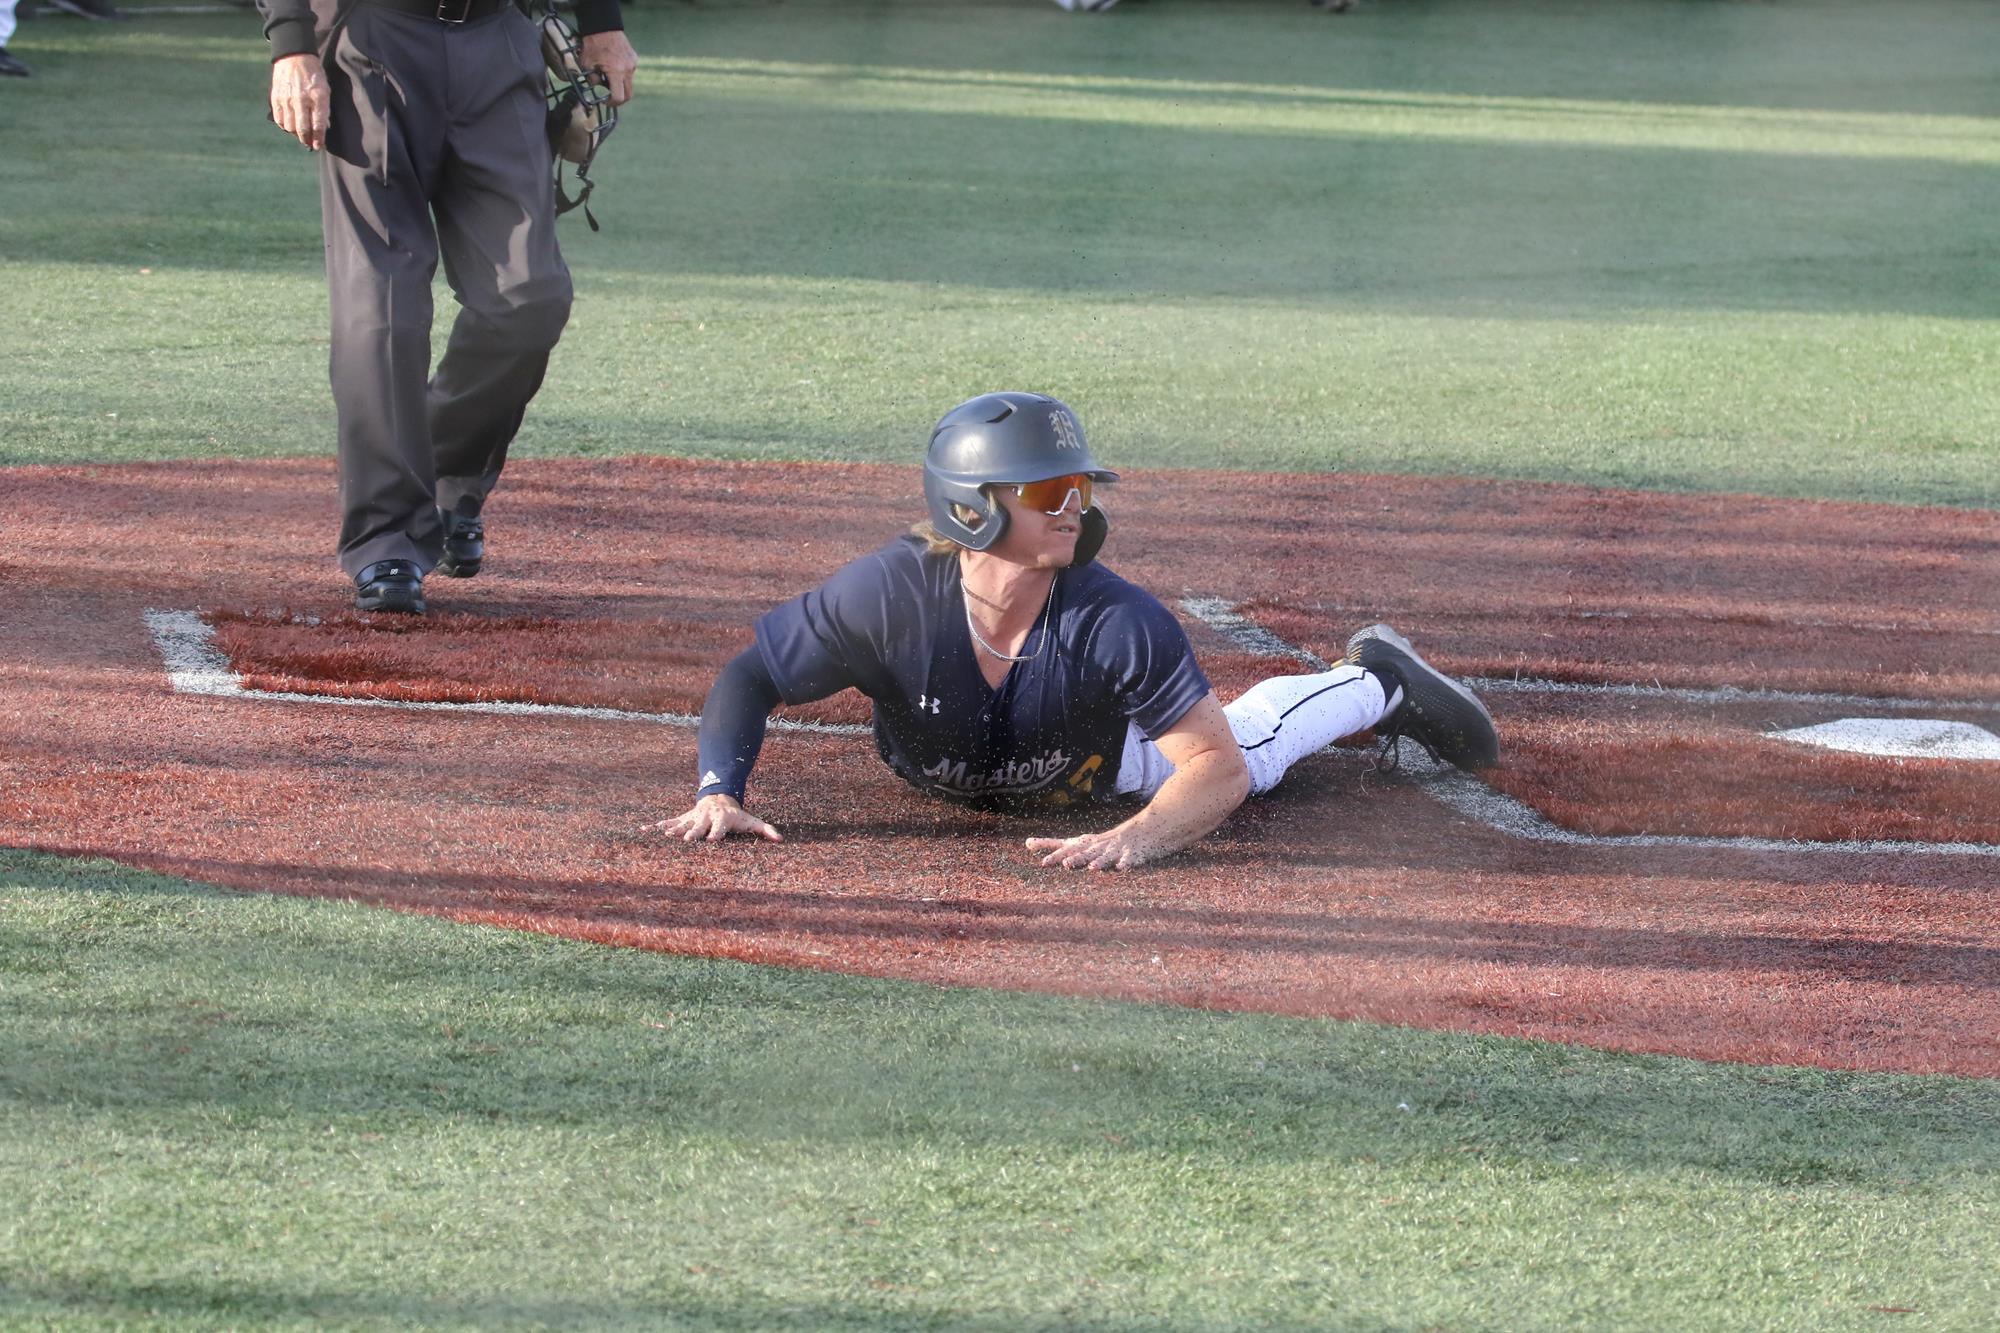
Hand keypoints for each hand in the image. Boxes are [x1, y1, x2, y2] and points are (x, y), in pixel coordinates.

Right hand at [270, 53, 330, 150]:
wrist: (294, 56)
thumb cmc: (314, 75)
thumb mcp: (325, 90)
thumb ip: (325, 110)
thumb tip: (324, 128)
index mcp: (318, 97)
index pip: (318, 125)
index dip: (318, 139)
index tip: (318, 146)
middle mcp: (301, 100)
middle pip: (302, 129)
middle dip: (307, 140)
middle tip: (309, 143)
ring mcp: (287, 99)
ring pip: (289, 127)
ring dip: (295, 134)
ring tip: (300, 134)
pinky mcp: (276, 97)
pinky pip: (279, 119)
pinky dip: (284, 126)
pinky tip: (290, 125)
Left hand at [580, 30, 637, 105]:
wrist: (603, 25)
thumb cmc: (593, 44)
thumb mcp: (586, 64)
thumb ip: (592, 80)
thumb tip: (597, 87)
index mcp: (616, 72)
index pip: (619, 97)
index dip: (612, 103)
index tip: (605, 102)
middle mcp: (628, 69)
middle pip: (628, 94)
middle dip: (619, 98)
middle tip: (610, 97)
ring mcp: (633, 64)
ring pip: (629, 83)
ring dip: (620, 85)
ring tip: (607, 76)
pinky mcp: (634, 58)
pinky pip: (630, 72)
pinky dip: (622, 74)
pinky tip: (612, 66)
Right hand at [643, 793, 782, 843]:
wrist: (719, 798)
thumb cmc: (736, 815)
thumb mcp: (751, 820)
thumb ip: (765, 830)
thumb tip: (781, 840)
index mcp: (722, 820)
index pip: (719, 828)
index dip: (716, 834)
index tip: (711, 841)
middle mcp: (706, 818)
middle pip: (699, 826)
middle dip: (693, 832)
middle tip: (686, 840)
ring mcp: (693, 817)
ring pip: (682, 823)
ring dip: (673, 828)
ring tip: (665, 834)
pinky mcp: (683, 818)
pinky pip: (668, 821)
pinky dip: (656, 826)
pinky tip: (644, 830)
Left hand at [1025, 827, 1162, 871]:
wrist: (1141, 830)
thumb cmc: (1104, 841)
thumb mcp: (1078, 842)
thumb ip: (1054, 845)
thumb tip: (1026, 843)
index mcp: (1085, 845)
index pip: (1067, 849)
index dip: (1055, 854)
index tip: (1042, 861)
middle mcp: (1098, 847)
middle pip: (1085, 853)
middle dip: (1076, 859)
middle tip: (1066, 865)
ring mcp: (1116, 850)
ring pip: (1106, 856)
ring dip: (1100, 862)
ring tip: (1093, 868)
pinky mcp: (1133, 855)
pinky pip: (1129, 860)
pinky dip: (1125, 863)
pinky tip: (1121, 868)